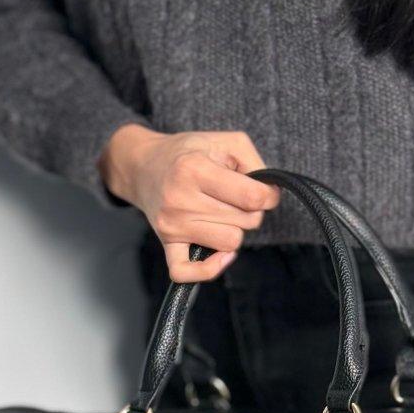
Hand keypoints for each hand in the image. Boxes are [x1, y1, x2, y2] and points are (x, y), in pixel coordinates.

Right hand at [98, 124, 278, 281]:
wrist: (144, 166)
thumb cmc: (188, 153)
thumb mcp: (226, 141)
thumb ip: (255, 162)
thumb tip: (270, 194)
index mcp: (195, 168)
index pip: (253, 196)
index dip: (268, 195)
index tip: (263, 191)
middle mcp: (181, 198)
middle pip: (246, 221)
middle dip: (249, 210)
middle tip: (233, 197)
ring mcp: (172, 224)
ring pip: (230, 243)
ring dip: (234, 230)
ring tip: (220, 213)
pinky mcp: (167, 242)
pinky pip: (186, 271)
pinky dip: (209, 268)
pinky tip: (220, 254)